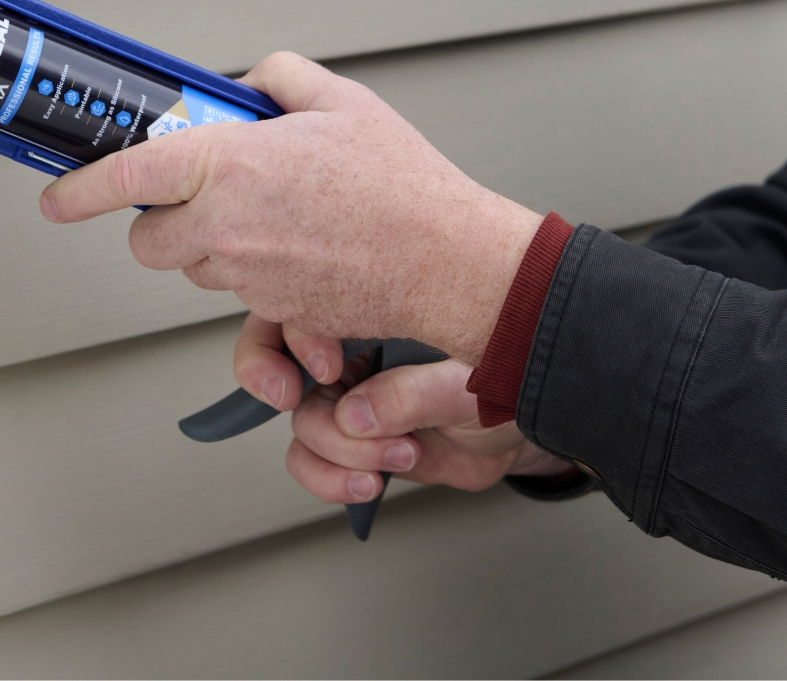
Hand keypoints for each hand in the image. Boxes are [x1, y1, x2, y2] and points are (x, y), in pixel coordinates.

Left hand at [40, 52, 541, 364]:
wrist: (448, 260)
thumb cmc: (402, 187)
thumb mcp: (341, 101)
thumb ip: (280, 78)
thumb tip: (250, 84)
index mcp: (230, 165)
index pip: (128, 176)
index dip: (81, 188)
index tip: (57, 197)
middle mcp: (225, 227)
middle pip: (148, 241)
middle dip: (163, 222)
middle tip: (203, 196)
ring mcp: (245, 276)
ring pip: (193, 269)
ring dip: (211, 248)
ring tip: (271, 218)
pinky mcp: (271, 311)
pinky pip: (237, 297)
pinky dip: (253, 276)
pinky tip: (297, 248)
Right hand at [233, 314, 570, 502]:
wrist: (519, 437)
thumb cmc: (502, 387)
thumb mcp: (467, 384)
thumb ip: (412, 393)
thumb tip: (355, 415)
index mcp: (370, 314)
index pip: (299, 303)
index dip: (296, 334)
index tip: (328, 367)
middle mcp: (349, 353)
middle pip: (274, 354)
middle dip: (267, 375)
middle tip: (291, 397)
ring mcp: (346, 401)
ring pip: (300, 422)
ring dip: (338, 450)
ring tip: (398, 452)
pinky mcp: (352, 446)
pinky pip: (312, 463)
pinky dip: (330, 481)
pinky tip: (369, 483)